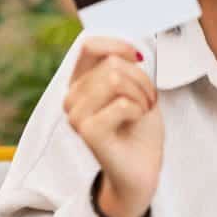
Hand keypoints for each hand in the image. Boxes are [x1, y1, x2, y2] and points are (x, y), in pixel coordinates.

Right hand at [64, 36, 162, 216]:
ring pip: (117, 80)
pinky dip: (139, 110)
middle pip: (112, 64)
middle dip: (141, 80)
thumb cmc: (138, 129)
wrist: (141, 170)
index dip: (118, 46)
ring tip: (140, 112)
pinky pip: (122, 103)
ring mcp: (77, 116)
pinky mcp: (88, 132)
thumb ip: (125, 67)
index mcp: (80, 83)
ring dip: (141, 95)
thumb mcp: (135, 88)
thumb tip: (128, 51)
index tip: (137, 59)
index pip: (89, 46)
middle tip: (145, 102)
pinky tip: (135, 123)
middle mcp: (72, 98)